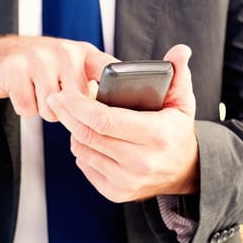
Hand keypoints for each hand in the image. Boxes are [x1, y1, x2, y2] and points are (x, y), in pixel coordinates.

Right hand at [0, 35, 117, 120]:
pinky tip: (24, 91)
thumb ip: (97, 84)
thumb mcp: (75, 68)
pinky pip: (28, 108)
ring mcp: (39, 57)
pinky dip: (25, 108)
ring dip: (44, 110)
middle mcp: (65, 51)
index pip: (111, 72)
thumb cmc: (46, 69)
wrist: (1, 56)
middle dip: (69, 111)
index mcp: (85, 53)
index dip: (117, 94)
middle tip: (57, 96)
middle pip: (79, 104)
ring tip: (39, 91)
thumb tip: (122, 112)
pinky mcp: (15, 68)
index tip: (122, 110)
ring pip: (52, 110)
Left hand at [46, 44, 198, 202]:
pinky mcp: (116, 192)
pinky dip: (81, 149)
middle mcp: (141, 162)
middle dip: (68, 115)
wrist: (185, 171)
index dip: (80, 106)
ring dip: (74, 131)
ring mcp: (127, 181)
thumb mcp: (182, 101)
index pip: (106, 120)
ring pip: (83, 151)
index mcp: (156, 135)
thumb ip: (178, 74)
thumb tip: (180, 50)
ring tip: (74, 116)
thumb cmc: (177, 130)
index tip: (65, 93)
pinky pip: (86, 166)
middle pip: (89, 135)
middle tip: (57, 99)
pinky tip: (87, 136)